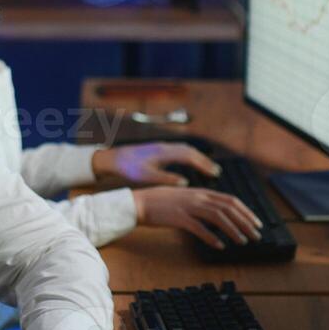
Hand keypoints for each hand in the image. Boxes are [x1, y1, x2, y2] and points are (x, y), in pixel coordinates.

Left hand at [91, 142, 220, 186]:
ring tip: (207, 168)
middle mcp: (165, 147)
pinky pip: (179, 150)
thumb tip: (185, 183)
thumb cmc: (128, 168)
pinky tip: (190, 164)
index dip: (204, 165)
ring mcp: (162, 147)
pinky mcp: (158, 149)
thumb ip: (167, 179)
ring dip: (198, 158)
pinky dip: (189, 156)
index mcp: (164, 153)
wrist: (112, 158)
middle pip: (191, 151)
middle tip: (217, 172)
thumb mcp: (147, 176)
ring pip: (185, 149)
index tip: (215, 173)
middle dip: (205, 161)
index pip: (190, 157)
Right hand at [134, 187, 262, 248]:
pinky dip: (211, 237)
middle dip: (245, 222)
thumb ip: (201, 202)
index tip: (256, 223)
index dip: (246, 211)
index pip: (230, 199)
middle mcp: (198, 197)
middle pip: (228, 208)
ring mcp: (188, 207)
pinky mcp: (179, 218)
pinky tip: (219, 246)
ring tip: (243, 241)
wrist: (139, 203)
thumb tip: (216, 213)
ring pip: (218, 217)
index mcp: (201, 192)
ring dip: (233, 230)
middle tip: (256, 235)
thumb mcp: (185, 198)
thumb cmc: (161, 202)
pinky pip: (199, 228)